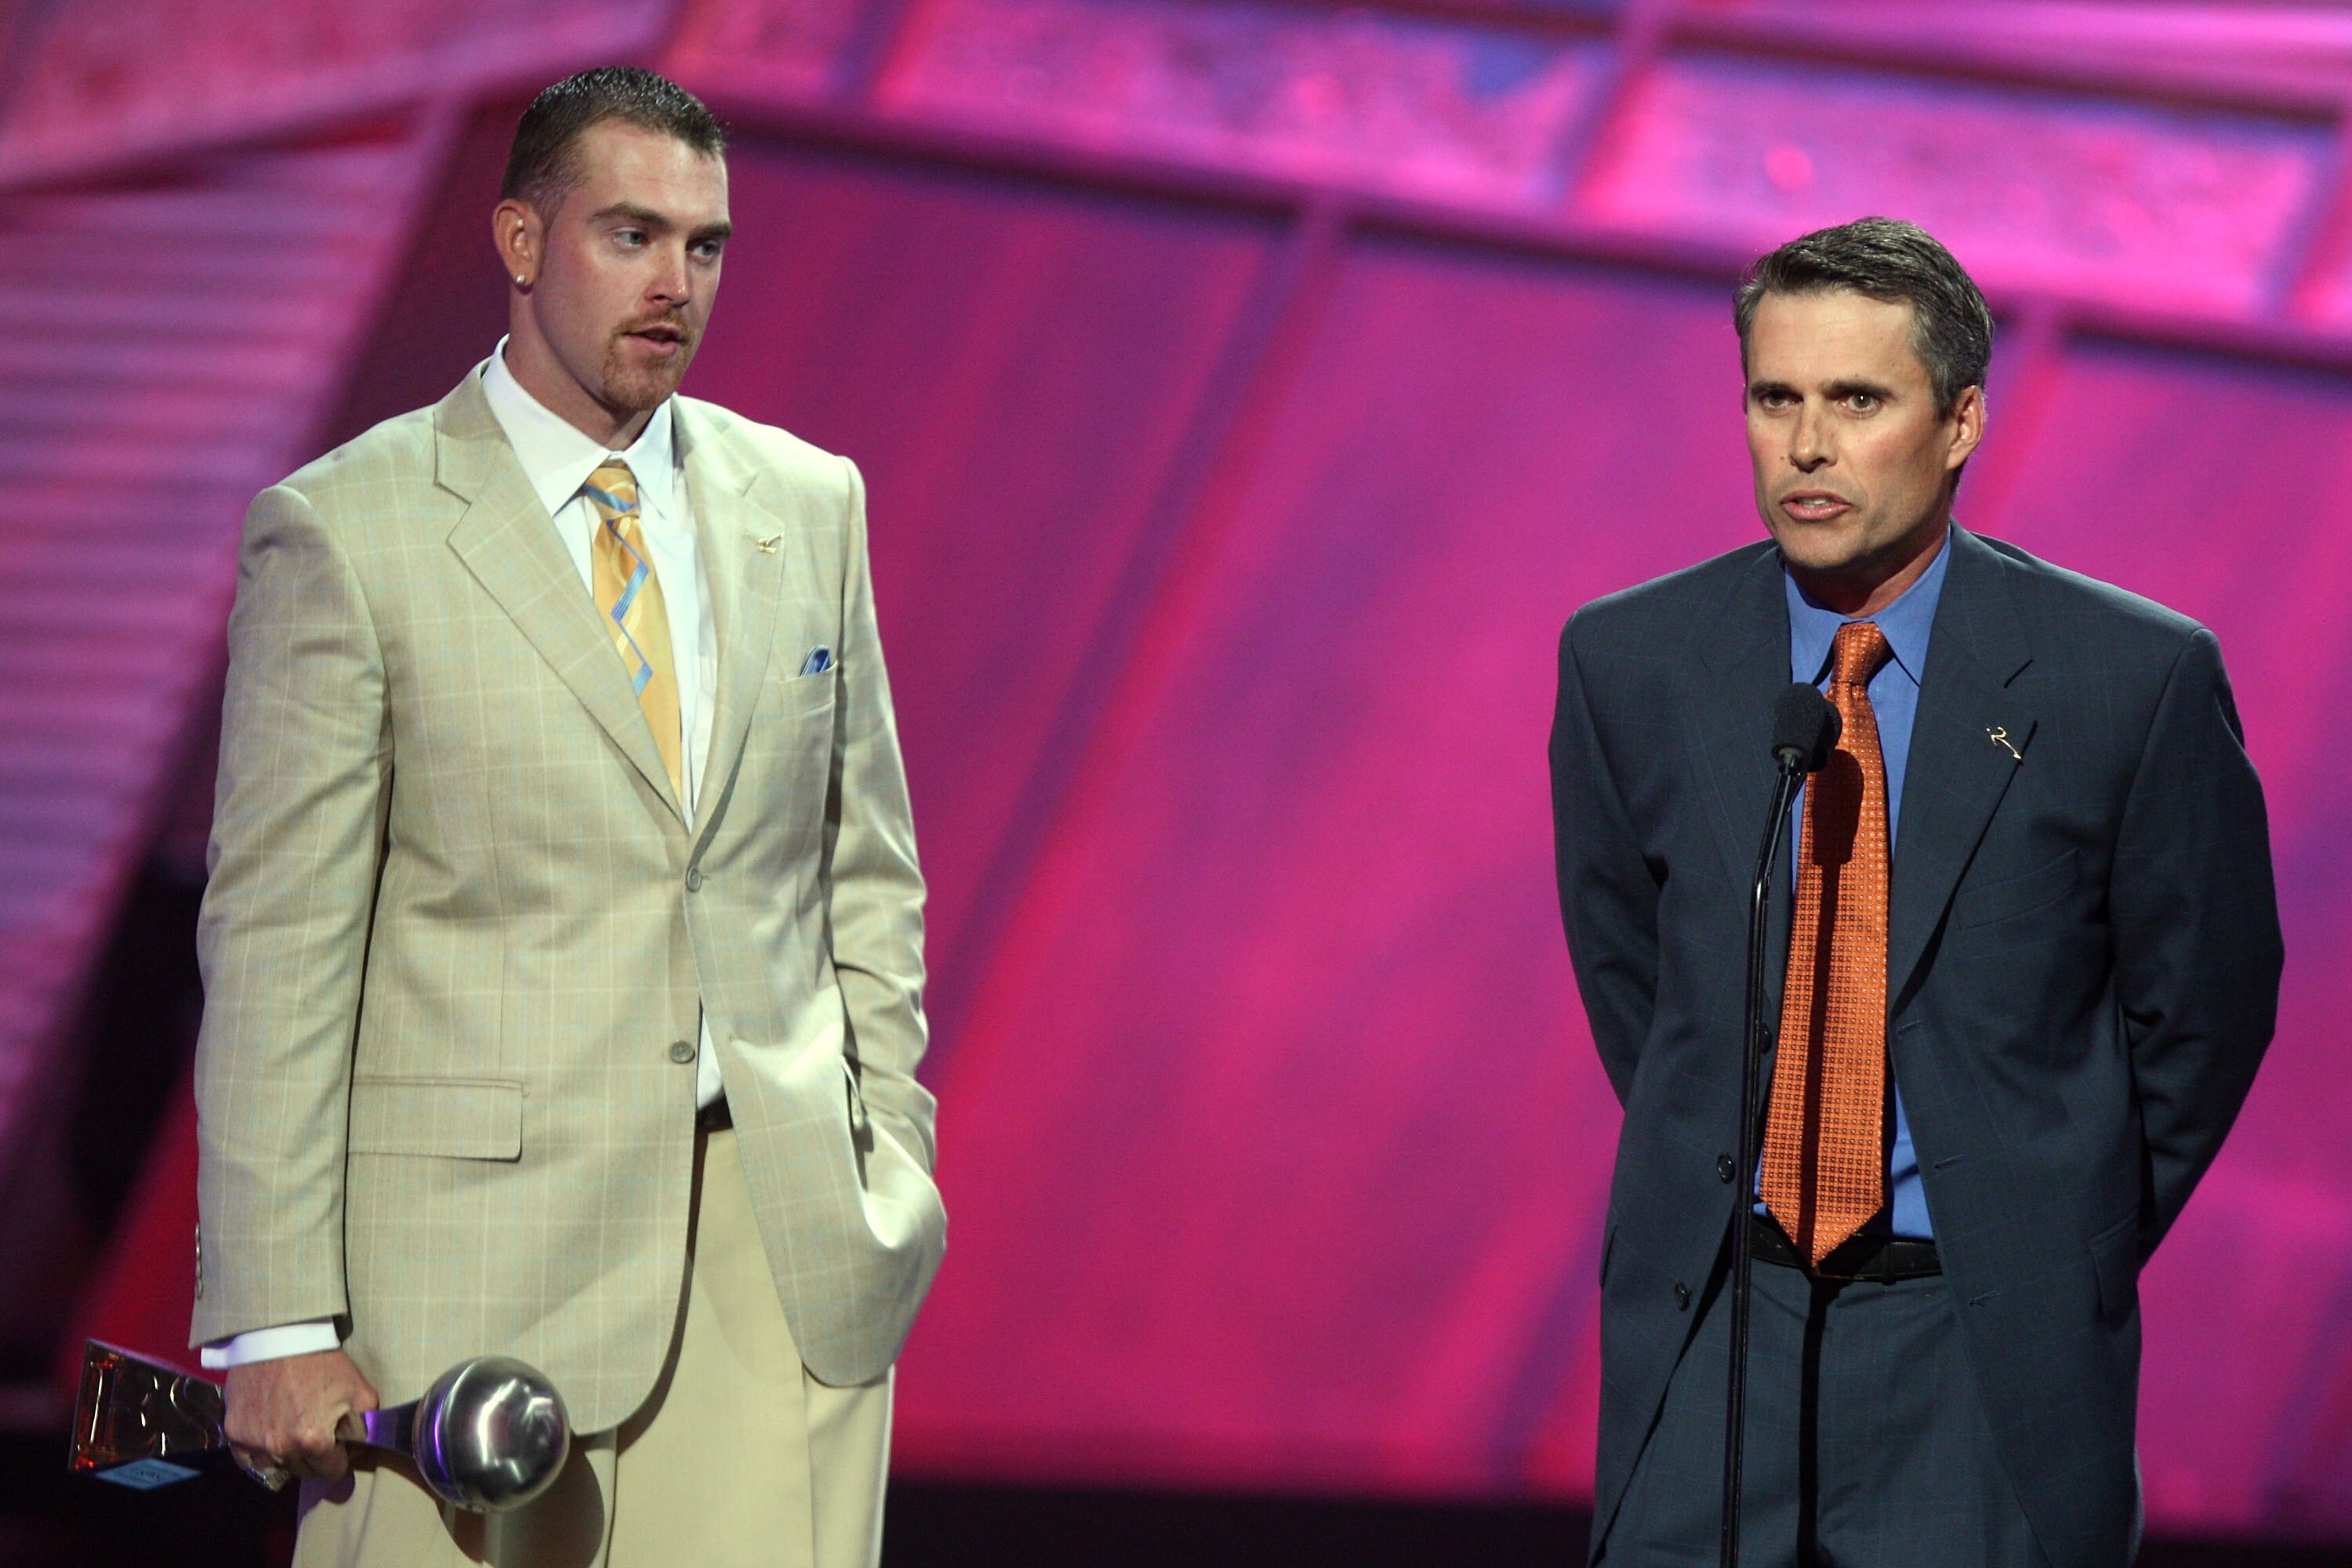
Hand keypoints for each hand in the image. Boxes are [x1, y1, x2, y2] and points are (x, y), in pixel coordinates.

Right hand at [223, 1348, 377, 1484]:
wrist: (278, 1338)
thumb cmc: (322, 1362)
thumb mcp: (359, 1391)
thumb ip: (366, 1426)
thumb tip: (360, 1450)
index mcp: (313, 1442)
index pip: (333, 1472)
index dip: (341, 1458)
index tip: (340, 1444)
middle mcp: (281, 1449)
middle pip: (305, 1472)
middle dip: (316, 1457)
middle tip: (318, 1431)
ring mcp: (254, 1443)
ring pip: (277, 1467)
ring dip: (288, 1455)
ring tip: (294, 1428)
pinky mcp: (234, 1434)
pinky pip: (249, 1460)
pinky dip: (260, 1452)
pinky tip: (271, 1432)